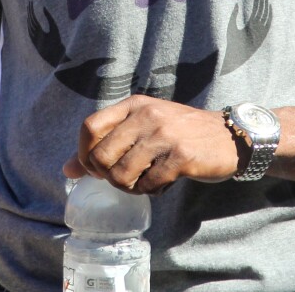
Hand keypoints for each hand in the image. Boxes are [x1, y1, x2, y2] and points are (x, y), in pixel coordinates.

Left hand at [62, 95, 240, 194]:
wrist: (227, 136)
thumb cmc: (179, 132)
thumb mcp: (143, 127)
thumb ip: (107, 143)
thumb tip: (67, 169)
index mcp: (134, 104)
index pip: (90, 127)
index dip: (84, 153)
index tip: (95, 167)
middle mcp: (147, 115)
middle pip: (101, 156)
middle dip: (106, 176)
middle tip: (123, 178)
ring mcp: (164, 135)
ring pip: (121, 175)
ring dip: (129, 186)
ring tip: (144, 180)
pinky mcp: (180, 157)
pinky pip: (148, 185)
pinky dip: (151, 190)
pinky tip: (163, 182)